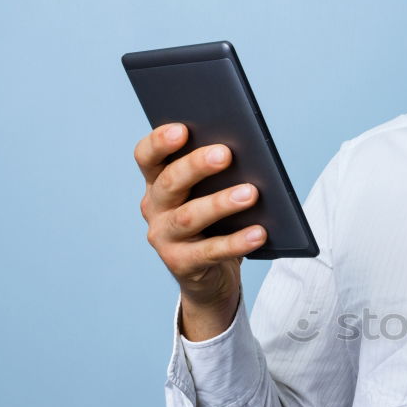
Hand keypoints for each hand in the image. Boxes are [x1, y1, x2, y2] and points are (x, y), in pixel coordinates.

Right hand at [134, 123, 266, 337]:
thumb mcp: (213, 195)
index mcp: (157, 183)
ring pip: (189, 216)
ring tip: (251, 193)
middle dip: (196, 166)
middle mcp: (154, 208)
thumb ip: (220, 175)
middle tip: (226, 153)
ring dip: (221, 203)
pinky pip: (210, 251)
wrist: (211, 278)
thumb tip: (250, 154)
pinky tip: (259, 232)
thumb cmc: (216, 224)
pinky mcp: (181, 264)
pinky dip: (237, 241)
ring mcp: (164, 238)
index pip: (146, 157)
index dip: (159, 142)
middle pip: (170, 182)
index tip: (182, 129)